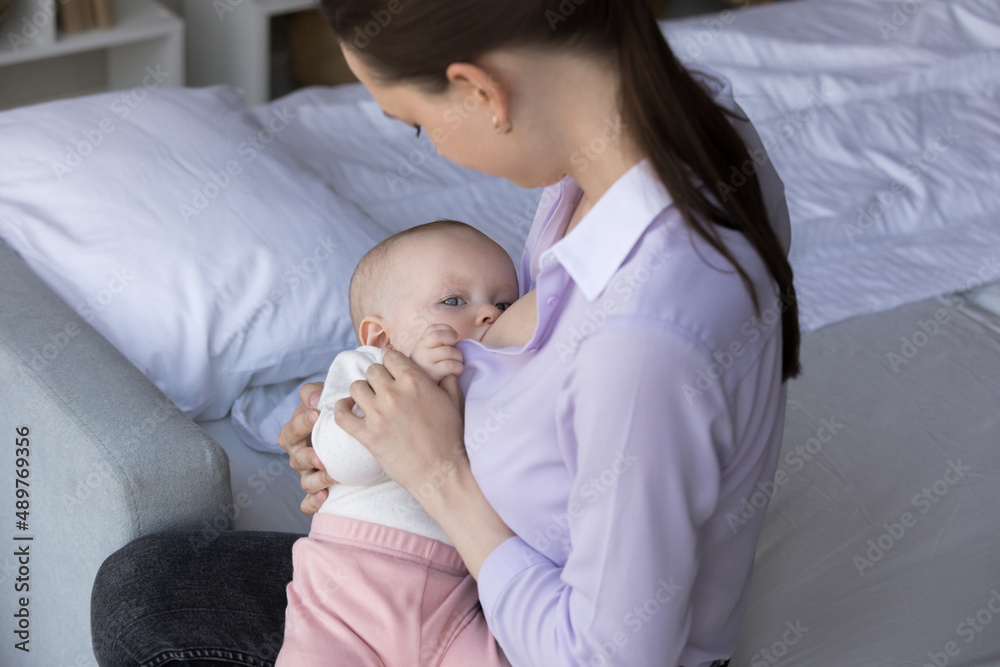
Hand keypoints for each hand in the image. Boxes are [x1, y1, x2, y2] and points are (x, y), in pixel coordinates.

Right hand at [277, 381, 337, 514]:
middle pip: (296, 458)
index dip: (302, 422)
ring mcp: (307, 474)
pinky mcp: (316, 490)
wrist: (350, 435)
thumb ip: (314, 393)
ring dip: (317, 480)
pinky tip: (324, 498)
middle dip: (308, 457)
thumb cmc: (332, 415)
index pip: (291, 429)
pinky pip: (308, 503)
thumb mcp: (324, 399)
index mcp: (296, 433)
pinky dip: (313, 502)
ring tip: (332, 476)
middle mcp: (299, 455)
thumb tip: (315, 399)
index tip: (317, 415)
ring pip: (305, 481)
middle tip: (322, 455)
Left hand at [334, 350, 466, 500]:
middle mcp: (393, 393)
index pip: (390, 357)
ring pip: (356, 387)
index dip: (392, 365)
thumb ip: (447, 379)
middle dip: (378, 379)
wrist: (441, 473)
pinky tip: (349, 411)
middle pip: (372, 371)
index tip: (394, 375)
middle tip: (384, 391)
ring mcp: (378, 414)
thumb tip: (443, 368)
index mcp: (414, 380)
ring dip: (362, 393)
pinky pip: (341, 414)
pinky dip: (342, 410)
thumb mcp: (454, 402)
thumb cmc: (451, 438)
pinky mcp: (367, 435)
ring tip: (369, 402)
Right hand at [408, 324, 463, 383]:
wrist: (419, 391)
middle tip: (455, 350)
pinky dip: (458, 367)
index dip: (447, 330)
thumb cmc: (430, 371)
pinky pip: (450, 365)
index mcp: (420, 344)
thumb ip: (437, 343)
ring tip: (457, 362)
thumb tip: (454, 335)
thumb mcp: (428, 354)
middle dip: (452, 339)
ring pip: (448, 351)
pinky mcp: (432, 375)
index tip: (454, 337)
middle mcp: (419, 350)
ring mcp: (425, 362)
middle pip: (439, 336)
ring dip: (459, 356)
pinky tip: (457, 371)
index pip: (433, 328)